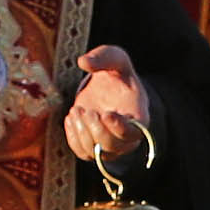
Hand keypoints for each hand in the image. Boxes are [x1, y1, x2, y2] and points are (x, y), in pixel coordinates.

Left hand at [60, 46, 153, 168]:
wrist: (107, 90)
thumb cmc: (116, 75)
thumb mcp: (115, 59)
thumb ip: (103, 57)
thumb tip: (83, 62)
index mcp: (138, 116)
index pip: (133, 132)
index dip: (119, 127)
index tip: (105, 113)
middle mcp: (126, 137)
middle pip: (112, 146)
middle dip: (95, 129)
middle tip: (84, 109)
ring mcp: (110, 146)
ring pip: (95, 153)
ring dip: (81, 132)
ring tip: (75, 110)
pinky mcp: (93, 148)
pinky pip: (82, 153)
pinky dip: (73, 138)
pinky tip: (71, 118)